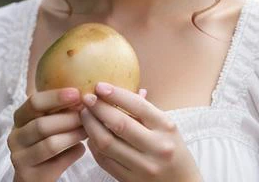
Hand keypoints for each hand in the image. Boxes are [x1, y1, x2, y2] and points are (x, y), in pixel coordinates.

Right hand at [7, 88, 87, 181]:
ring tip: (87, 131)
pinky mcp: (28, 176)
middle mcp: (15, 136)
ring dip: (73, 136)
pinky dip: (72, 154)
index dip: (56, 97)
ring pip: (50, 144)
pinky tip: (81, 148)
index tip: (77, 93)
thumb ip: (60, 109)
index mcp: (20, 117)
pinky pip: (56, 163)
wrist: (35, 175)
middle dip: (68, 118)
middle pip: (42, 124)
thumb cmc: (47, 139)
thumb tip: (85, 95)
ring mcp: (19, 158)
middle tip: (87, 114)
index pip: (34, 102)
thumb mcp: (48, 120)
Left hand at [79, 82, 202, 181]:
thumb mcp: (167, 126)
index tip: (100, 86)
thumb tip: (118, 90)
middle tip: (87, 98)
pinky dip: (94, 145)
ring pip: (107, 143)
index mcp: (166, 127)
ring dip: (91, 126)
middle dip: (99, 108)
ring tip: (85, 114)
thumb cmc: (173, 150)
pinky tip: (91, 135)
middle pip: (119, 124)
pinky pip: (105, 161)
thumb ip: (144, 109)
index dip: (116, 94)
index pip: (137, 105)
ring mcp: (144, 167)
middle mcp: (157, 147)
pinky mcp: (131, 181)